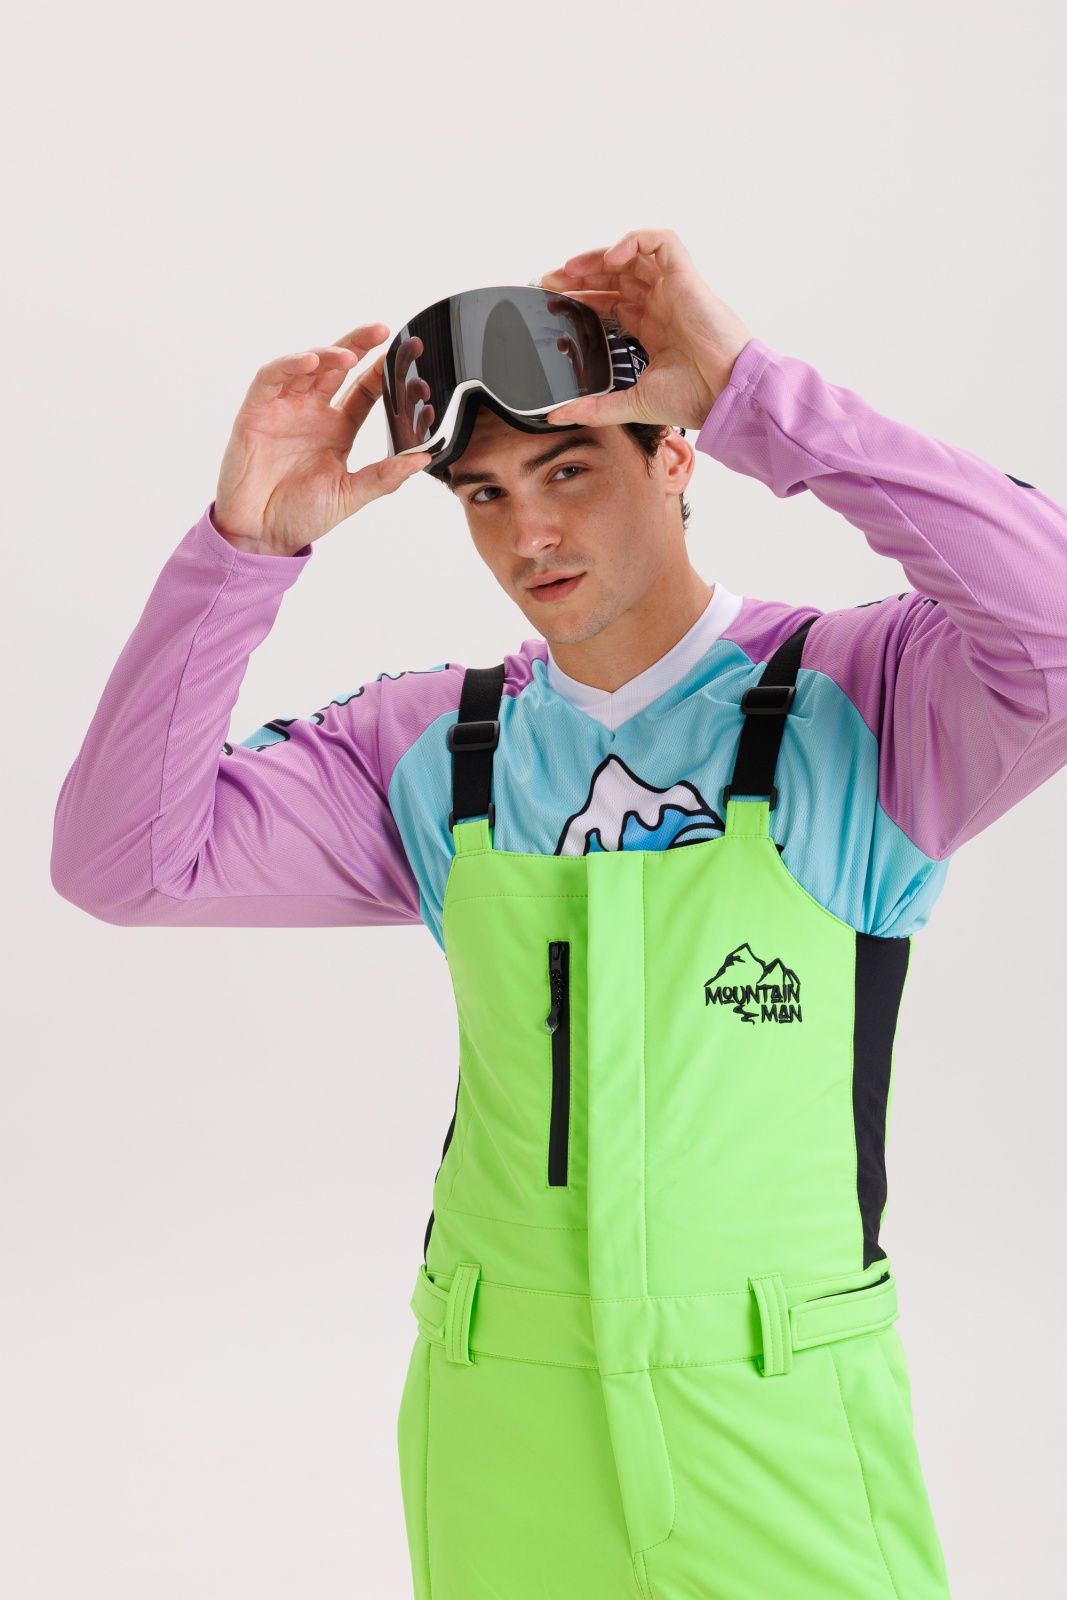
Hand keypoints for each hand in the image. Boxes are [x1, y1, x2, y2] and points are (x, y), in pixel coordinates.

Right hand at [213, 322, 430, 555]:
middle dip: (358, 345)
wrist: (261, 536)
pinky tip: (310, 362)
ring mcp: (283, 409)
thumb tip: (423, 459)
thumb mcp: (351, 496)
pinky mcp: (255, 412)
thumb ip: (385, 477)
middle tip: (383, 331)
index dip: (381, 371)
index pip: (363, 390)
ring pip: (306, 366)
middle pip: (337, 367)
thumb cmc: (302, 516)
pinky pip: (271, 378)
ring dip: (327, 353)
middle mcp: (311, 413)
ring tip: (349, 354)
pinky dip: (289, 365)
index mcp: (337, 429)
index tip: (406, 355)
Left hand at [540, 229, 753, 432]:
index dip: (583, 297)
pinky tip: (610, 259)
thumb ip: (594, 408)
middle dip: (581, 275)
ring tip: (569, 269)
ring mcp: (674, 289)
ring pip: (633, 255)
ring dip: (598, 257)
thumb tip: (558, 415)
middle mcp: (662, 304)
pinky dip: (634, 241)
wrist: (726, 394)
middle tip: (550, 282)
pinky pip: (662, 242)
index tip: (554, 300)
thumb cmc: (696, 397)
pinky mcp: (686, 277)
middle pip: (616, 277)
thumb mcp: (632, 403)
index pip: (612, 302)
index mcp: (653, 329)